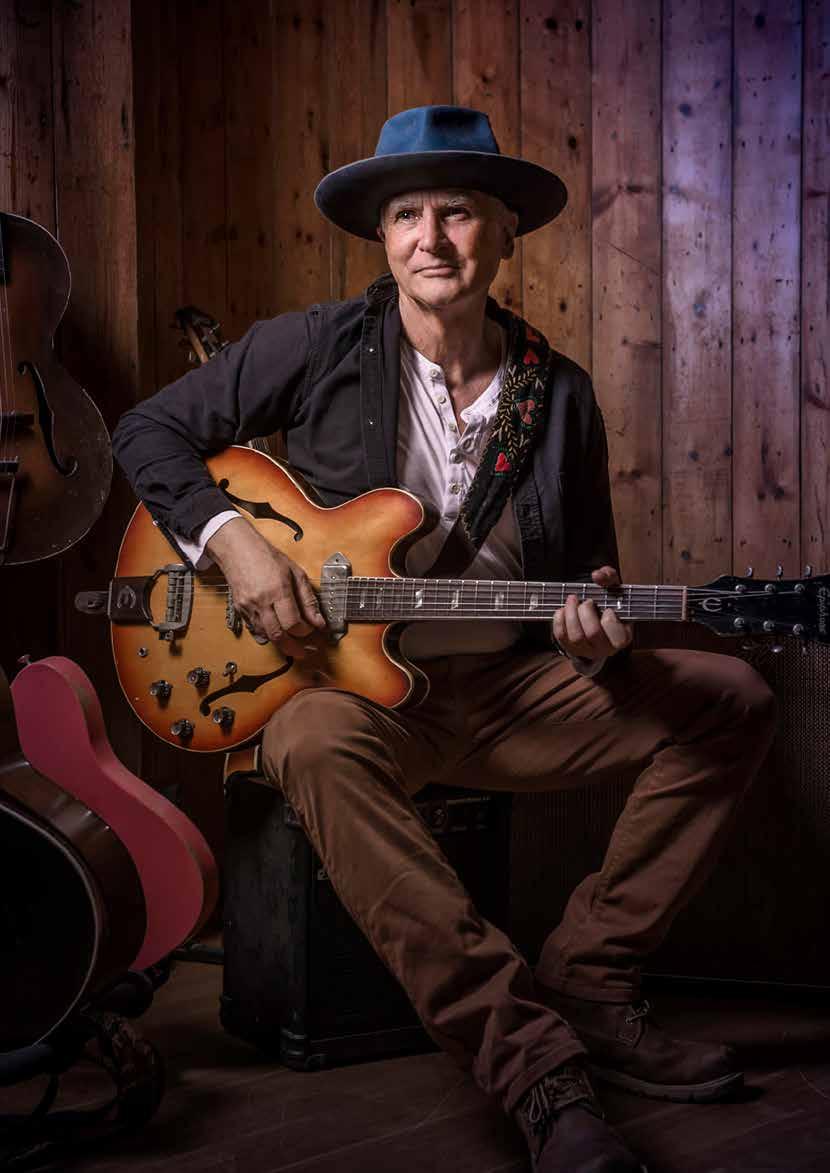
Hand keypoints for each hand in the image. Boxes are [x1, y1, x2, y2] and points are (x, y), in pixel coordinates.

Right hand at [206, 516, 326, 658]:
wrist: (238, 550)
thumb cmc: (268, 557)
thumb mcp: (296, 573)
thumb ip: (308, 599)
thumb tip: (319, 621)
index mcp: (277, 590)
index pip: (293, 623)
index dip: (304, 631)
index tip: (311, 629)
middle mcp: (261, 601)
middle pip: (278, 635)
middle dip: (293, 648)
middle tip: (304, 652)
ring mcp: (248, 607)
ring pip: (266, 636)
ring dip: (280, 643)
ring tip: (293, 644)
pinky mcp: (240, 610)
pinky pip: (255, 630)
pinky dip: (268, 635)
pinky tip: (277, 634)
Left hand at [552, 565, 632, 662]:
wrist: (596, 617)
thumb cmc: (608, 603)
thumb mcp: (613, 588)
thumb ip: (609, 577)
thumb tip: (597, 575)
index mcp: (621, 637)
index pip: (618, 637)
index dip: (610, 620)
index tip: (607, 609)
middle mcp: (604, 648)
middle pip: (593, 633)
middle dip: (586, 612)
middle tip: (586, 601)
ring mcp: (586, 650)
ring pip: (575, 637)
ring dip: (571, 614)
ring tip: (572, 600)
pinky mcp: (570, 647)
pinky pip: (561, 636)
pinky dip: (559, 620)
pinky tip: (563, 610)